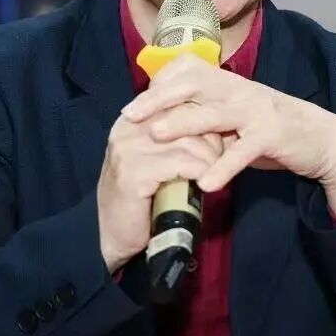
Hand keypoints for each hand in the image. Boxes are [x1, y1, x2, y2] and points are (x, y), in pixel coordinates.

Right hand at [96, 112, 223, 273]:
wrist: (114, 235)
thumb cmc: (143, 197)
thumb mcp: (159, 159)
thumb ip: (176, 137)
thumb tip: (217, 122)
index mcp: (132, 120)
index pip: (177, 101)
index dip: (204, 117)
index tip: (221, 137)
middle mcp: (127, 129)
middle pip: (186, 118)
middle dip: (212, 138)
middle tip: (221, 159)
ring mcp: (128, 151)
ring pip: (189, 142)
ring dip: (210, 159)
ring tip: (213, 173)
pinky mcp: (134, 174)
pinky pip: (182, 163)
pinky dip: (200, 172)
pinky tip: (204, 183)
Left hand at [121, 54, 335, 218]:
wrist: (323, 139)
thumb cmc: (271, 130)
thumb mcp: (235, 116)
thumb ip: (206, 113)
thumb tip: (165, 120)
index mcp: (228, 84)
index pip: (187, 72)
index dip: (159, 84)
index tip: (133, 105)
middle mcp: (239, 91)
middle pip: (193, 84)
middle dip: (159, 98)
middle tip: (130, 115)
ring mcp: (256, 111)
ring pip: (214, 113)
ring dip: (183, 123)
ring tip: (157, 136)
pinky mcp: (272, 135)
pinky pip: (244, 151)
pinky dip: (225, 167)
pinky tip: (206, 183)